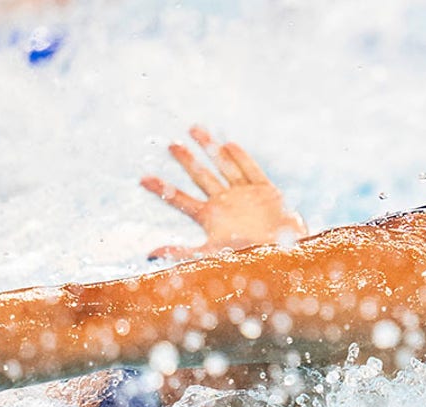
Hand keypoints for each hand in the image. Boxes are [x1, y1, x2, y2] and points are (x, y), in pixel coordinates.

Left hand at [141, 126, 306, 260]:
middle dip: (186, 160)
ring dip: (209, 148)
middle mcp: (225, 204)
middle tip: (170, 145)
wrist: (283, 256)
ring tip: (194, 129)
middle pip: (200, 177)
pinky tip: (228, 144)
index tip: (143, 179)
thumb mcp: (210, 255)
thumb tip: (150, 254)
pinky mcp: (265, 191)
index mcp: (210, 218)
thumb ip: (181, 254)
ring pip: (223, 166)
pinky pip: (251, 170)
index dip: (162, 189)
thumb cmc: (247, 258)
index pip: (180, 200)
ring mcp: (244, 195)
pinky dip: (240, 157)